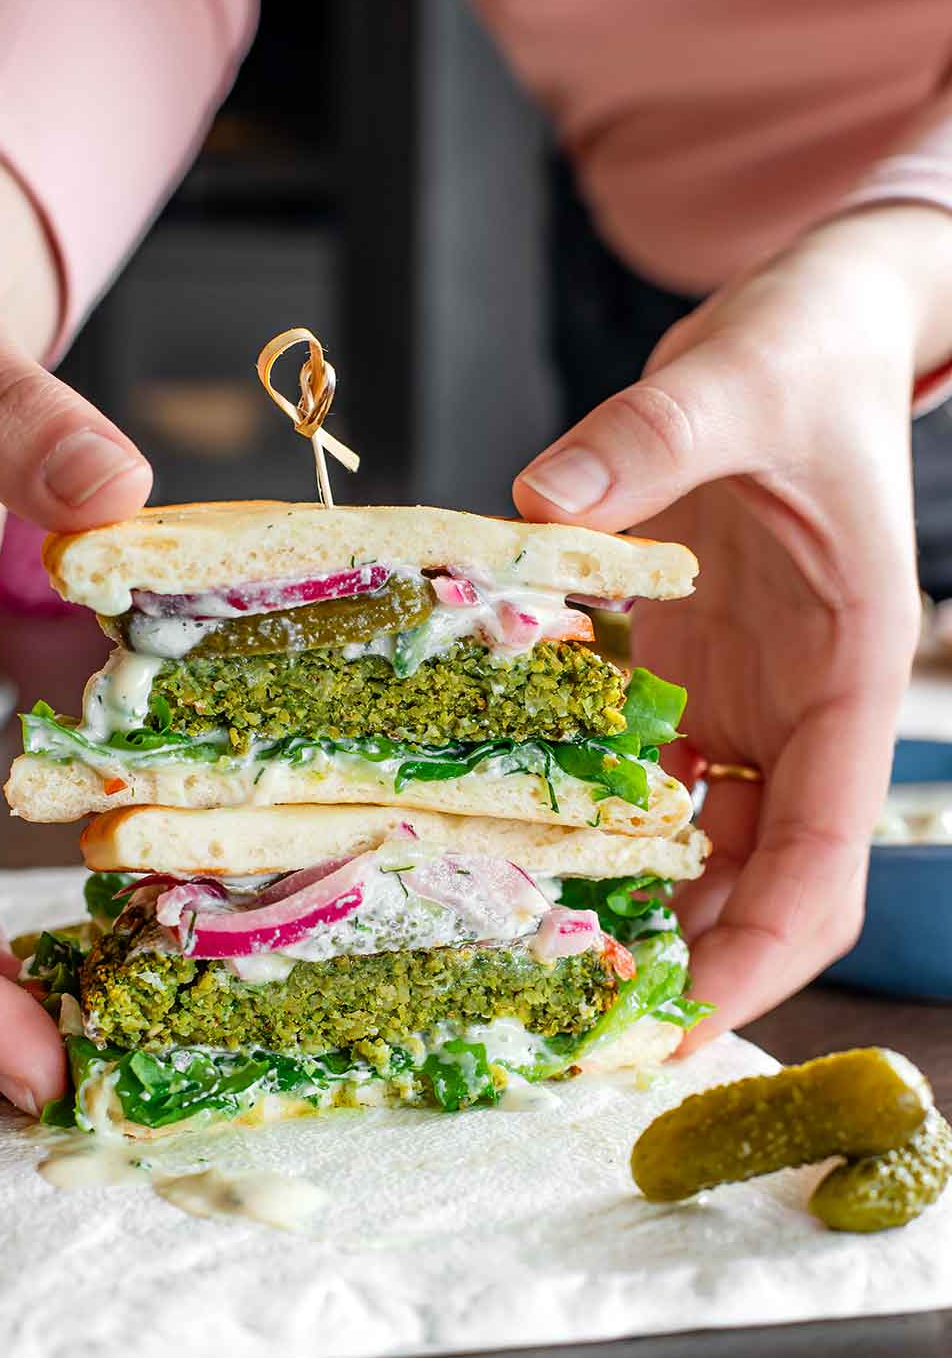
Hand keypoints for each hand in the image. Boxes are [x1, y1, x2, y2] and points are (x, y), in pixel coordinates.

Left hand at [514, 205, 950, 1038]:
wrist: (807, 326)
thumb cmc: (807, 353)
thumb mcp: (741, 377)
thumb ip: (656, 432)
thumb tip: (544, 492)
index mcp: (851, 681)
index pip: (823, 867)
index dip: (759, 961)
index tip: (682, 1030)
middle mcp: (798, 716)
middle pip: (749, 886)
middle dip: (677, 964)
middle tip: (567, 1027)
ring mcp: (740, 701)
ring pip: (689, 847)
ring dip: (622, 907)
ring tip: (521, 961)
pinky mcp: (684, 673)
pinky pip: (635, 774)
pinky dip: (584, 819)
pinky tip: (506, 848)